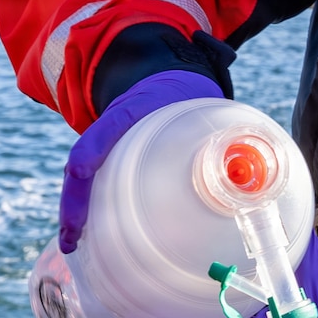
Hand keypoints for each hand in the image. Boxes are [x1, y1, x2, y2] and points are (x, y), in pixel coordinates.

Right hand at [59, 70, 222, 252]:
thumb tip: (245, 177)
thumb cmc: (182, 97)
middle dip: (74, 198)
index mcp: (135, 106)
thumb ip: (223, 134)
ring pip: (82, 173)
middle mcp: (113, 124)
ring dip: (73, 208)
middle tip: (72, 235)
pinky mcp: (108, 156)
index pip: (110, 125)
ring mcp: (105, 140)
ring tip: (72, 243)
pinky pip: (92, 180)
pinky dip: (85, 206)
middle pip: (84, 159)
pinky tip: (87, 235)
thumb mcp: (201, 104)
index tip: (81, 170)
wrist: (163, 75)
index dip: (93, 147)